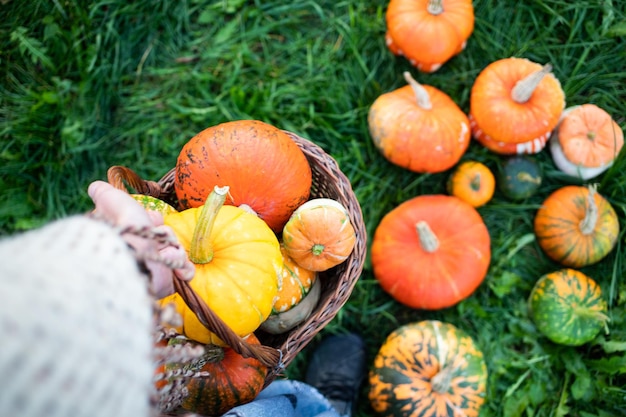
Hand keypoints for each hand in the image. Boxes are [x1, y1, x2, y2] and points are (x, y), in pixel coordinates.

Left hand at [88, 181, 194, 297]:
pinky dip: (184, 270)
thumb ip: (103, 193)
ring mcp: (156, 267)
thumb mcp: (110, 202)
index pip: (152, 223)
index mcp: (133, 234)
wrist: (132, 260)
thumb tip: (96, 188)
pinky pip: (185, 272)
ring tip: (165, 254)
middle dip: (166, 235)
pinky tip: (178, 271)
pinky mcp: (166, 282)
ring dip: (175, 251)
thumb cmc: (123, 228)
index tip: (150, 218)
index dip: (154, 219)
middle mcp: (143, 250)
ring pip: (177, 252)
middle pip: (167, 237)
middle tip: (157, 236)